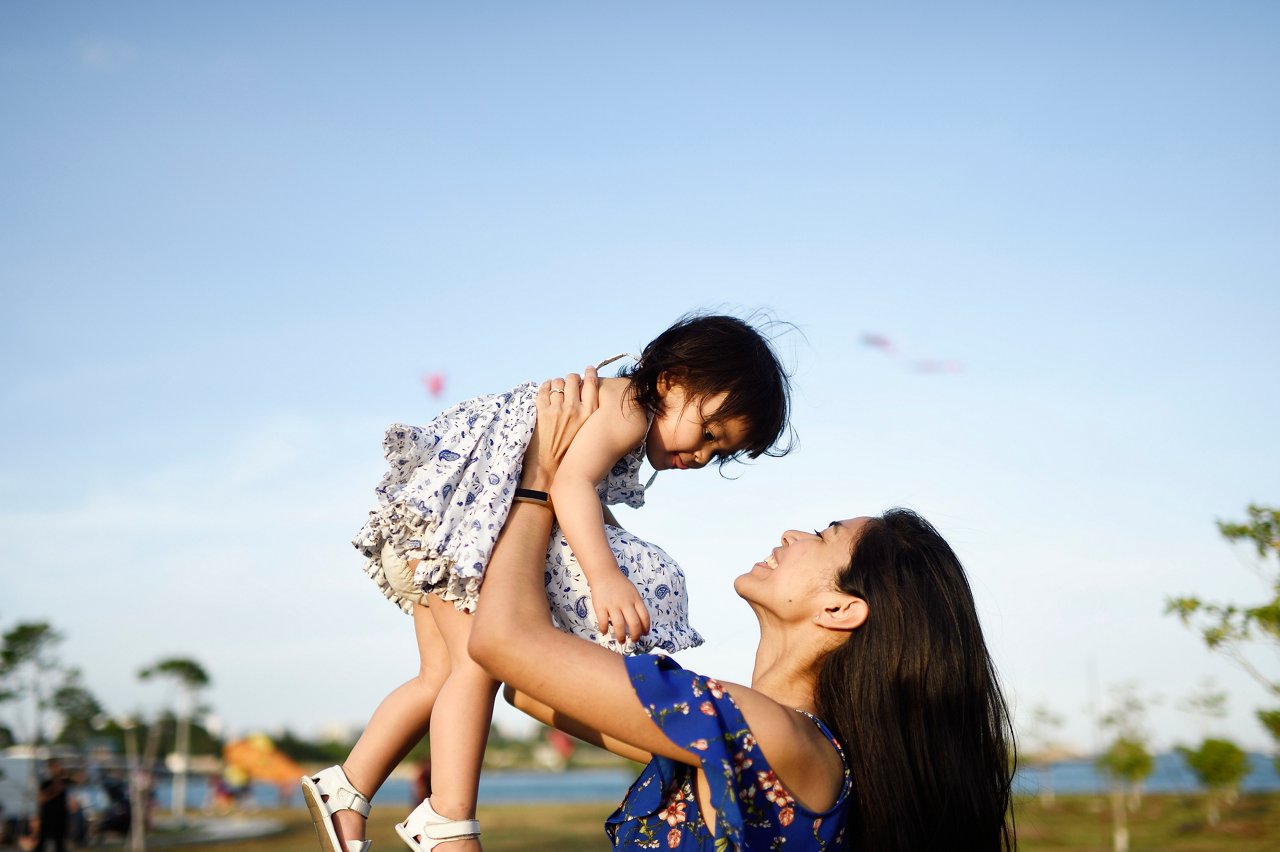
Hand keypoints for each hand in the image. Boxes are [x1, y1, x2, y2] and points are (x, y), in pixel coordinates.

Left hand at [521, 367, 599, 490]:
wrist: (550, 473)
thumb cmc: (572, 458)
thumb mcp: (590, 436)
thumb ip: (592, 418)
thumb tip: (592, 404)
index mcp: (590, 414)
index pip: (592, 383)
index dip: (590, 373)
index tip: (589, 370)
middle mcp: (575, 408)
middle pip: (573, 379)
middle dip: (571, 378)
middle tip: (570, 383)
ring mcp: (557, 409)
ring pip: (557, 383)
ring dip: (556, 384)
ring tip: (556, 388)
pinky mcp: (542, 412)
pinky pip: (542, 390)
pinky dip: (544, 387)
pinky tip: (546, 390)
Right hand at [589, 565, 651, 643]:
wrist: (604, 572)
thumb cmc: (620, 584)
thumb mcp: (633, 592)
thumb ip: (636, 605)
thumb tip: (641, 623)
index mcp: (635, 599)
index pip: (644, 617)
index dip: (646, 628)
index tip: (644, 634)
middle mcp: (625, 603)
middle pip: (634, 624)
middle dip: (635, 636)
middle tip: (633, 641)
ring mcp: (613, 604)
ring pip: (620, 625)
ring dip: (621, 636)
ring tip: (621, 641)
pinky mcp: (600, 606)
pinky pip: (603, 621)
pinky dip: (604, 629)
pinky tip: (605, 632)